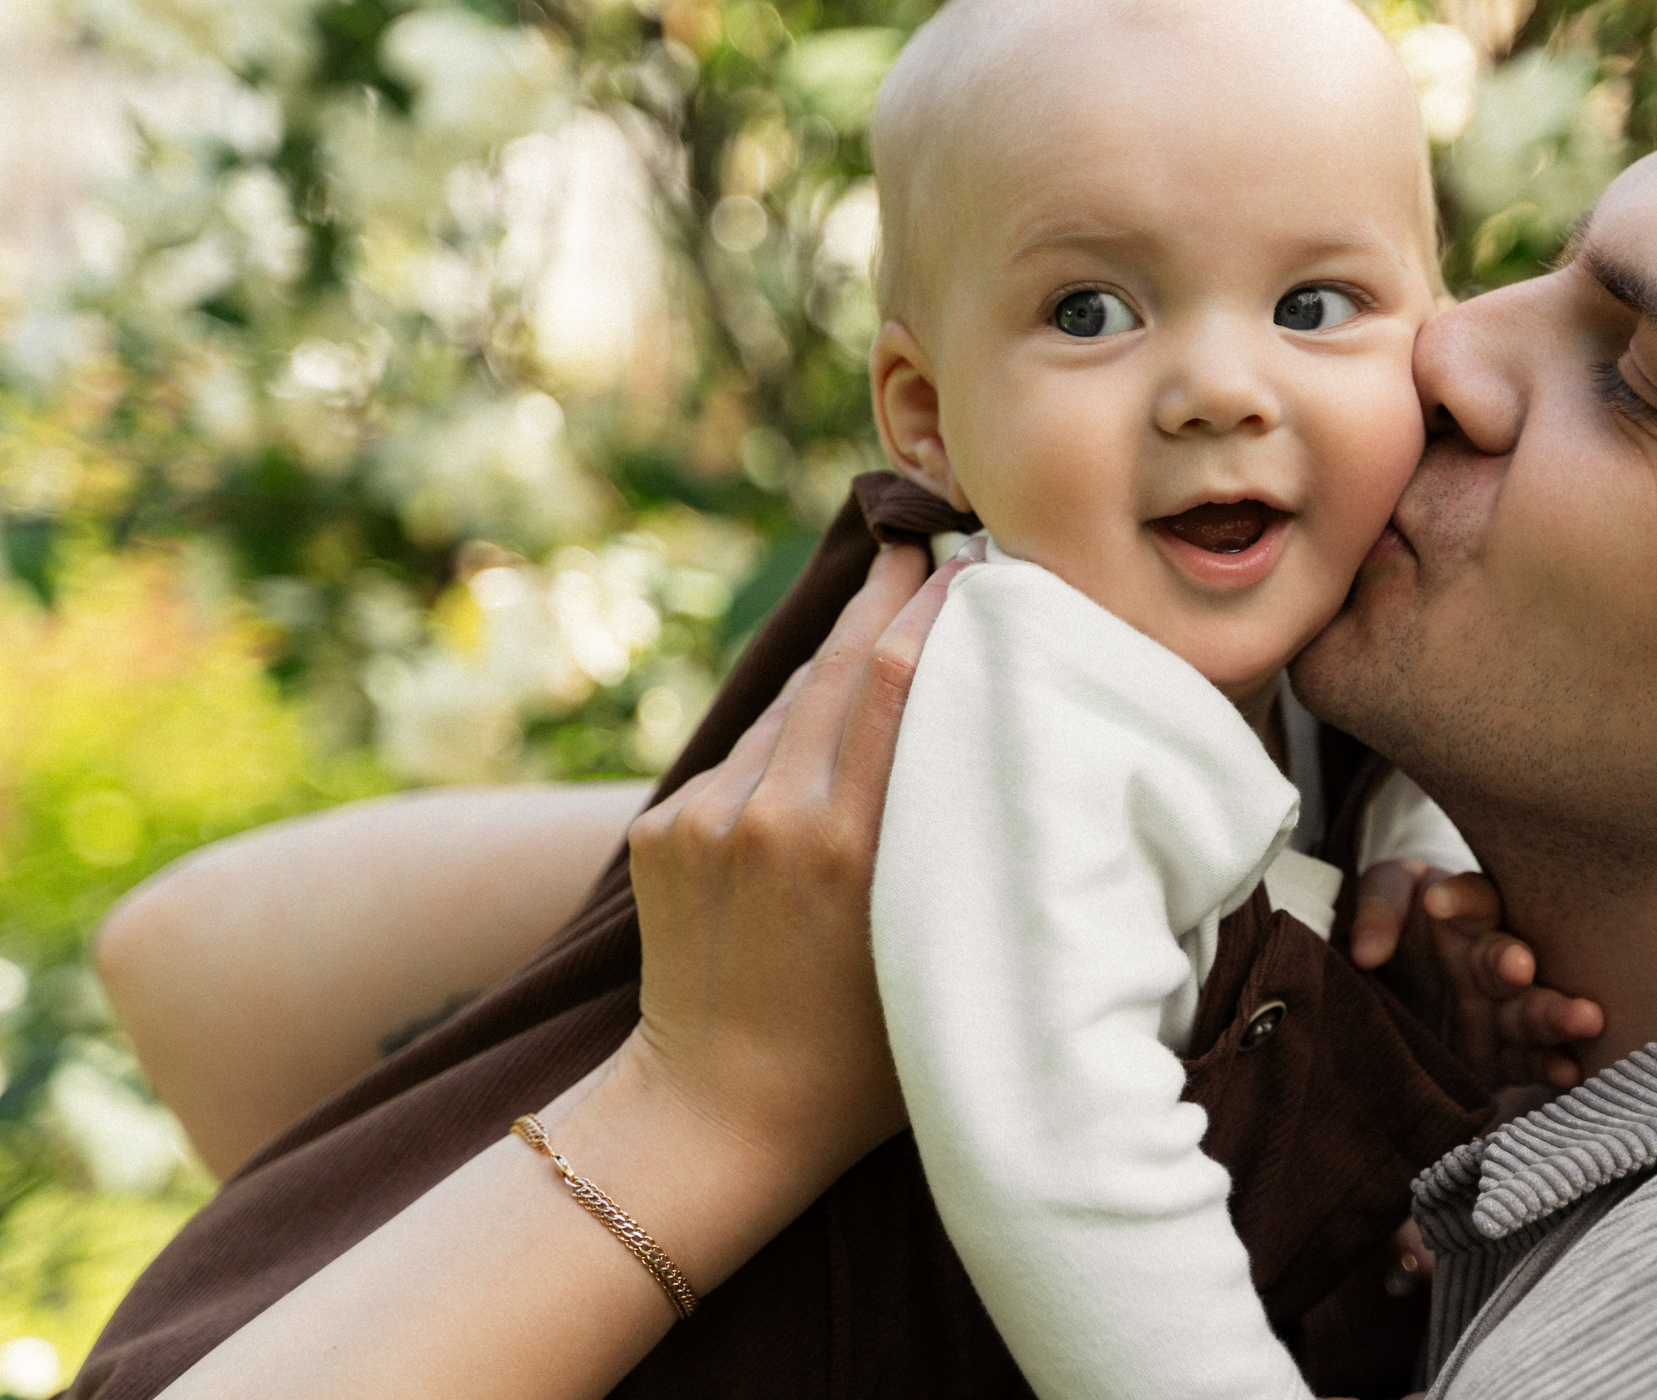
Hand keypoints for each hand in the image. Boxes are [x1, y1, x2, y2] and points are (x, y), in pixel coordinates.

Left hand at [619, 545, 959, 1187]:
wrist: (711, 1118)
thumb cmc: (861, 1059)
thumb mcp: (934, 950)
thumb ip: (953, 847)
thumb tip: (994, 738)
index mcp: (849, 848)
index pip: (893, 683)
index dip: (933, 608)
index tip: (971, 558)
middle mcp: (771, 818)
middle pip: (836, 667)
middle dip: (884, 596)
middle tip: (926, 539)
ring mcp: (706, 819)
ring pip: (786, 708)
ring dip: (834, 661)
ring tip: (882, 613)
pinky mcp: (663, 829)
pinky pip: (740, 758)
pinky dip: (784, 734)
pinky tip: (816, 728)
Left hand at [1348, 859, 1601, 1089]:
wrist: (1398, 996)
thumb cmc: (1396, 934)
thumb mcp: (1383, 903)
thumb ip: (1376, 911)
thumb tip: (1365, 953)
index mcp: (1465, 919)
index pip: (1471, 900)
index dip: (1457, 900)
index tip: (1435, 904)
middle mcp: (1490, 962)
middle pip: (1507, 957)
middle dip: (1512, 963)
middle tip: (1517, 966)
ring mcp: (1501, 1011)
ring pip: (1530, 1011)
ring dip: (1555, 1016)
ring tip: (1585, 1019)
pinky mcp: (1501, 1058)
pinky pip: (1528, 1062)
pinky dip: (1551, 1067)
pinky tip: (1571, 1071)